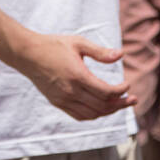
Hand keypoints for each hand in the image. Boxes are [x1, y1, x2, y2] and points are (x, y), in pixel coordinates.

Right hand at [20, 31, 134, 121]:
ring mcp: (63, 99)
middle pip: (102, 106)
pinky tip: (101, 108)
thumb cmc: (53, 45)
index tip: (127, 85)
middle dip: (120, 104)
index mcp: (77, 75)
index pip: (106, 92)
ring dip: (109, 111)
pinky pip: (80, 115)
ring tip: (119, 104)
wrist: (27, 54)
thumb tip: (120, 55)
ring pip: (93, 114)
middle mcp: (71, 91)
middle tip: (132, 100)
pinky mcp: (58, 103)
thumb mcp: (77, 43)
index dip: (121, 91)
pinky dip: (94, 114)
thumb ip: (99, 52)